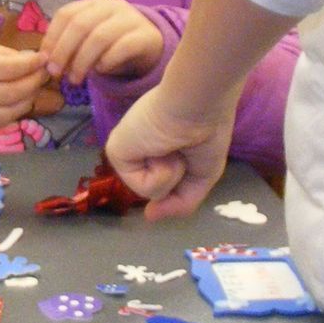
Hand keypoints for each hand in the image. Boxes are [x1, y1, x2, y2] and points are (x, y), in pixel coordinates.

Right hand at [0, 36, 48, 133]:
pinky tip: (18, 103)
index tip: (43, 58)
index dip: (31, 64)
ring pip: (7, 113)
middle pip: (11, 93)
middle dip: (33, 83)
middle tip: (43, 73)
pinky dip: (12, 115)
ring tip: (32, 88)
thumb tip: (29, 61)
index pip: (9, 68)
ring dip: (26, 101)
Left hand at [41, 0, 162, 85]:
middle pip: (80, 24)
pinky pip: (122, 47)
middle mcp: (111, 6)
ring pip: (99, 37)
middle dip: (63, 51)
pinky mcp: (145, 35)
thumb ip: (70, 45)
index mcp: (93, 3)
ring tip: (75, 79)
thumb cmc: (112, 43)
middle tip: (56, 73)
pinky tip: (101, 71)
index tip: (44, 59)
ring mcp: (129, 18)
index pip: (66, 13)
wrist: (151, 43)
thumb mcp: (89, 39)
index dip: (52, 37)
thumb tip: (47, 61)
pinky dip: (107, 61)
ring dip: (82, 61)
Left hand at [104, 86, 234, 221]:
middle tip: (185, 147)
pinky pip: (142, 187)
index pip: (161, 182)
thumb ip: (181, 203)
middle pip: (157, 191)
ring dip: (171, 174)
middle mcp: (138, 149)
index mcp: (156, 147)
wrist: (198, 105)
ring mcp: (126, 151)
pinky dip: (161, 174)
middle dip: (178, 177)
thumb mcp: (202, 175)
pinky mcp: (116, 152)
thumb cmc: (207, 130)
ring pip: (150, 192)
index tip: (188, 158)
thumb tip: (150, 217)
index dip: (178, 181)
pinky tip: (163, 150)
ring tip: (175, 147)